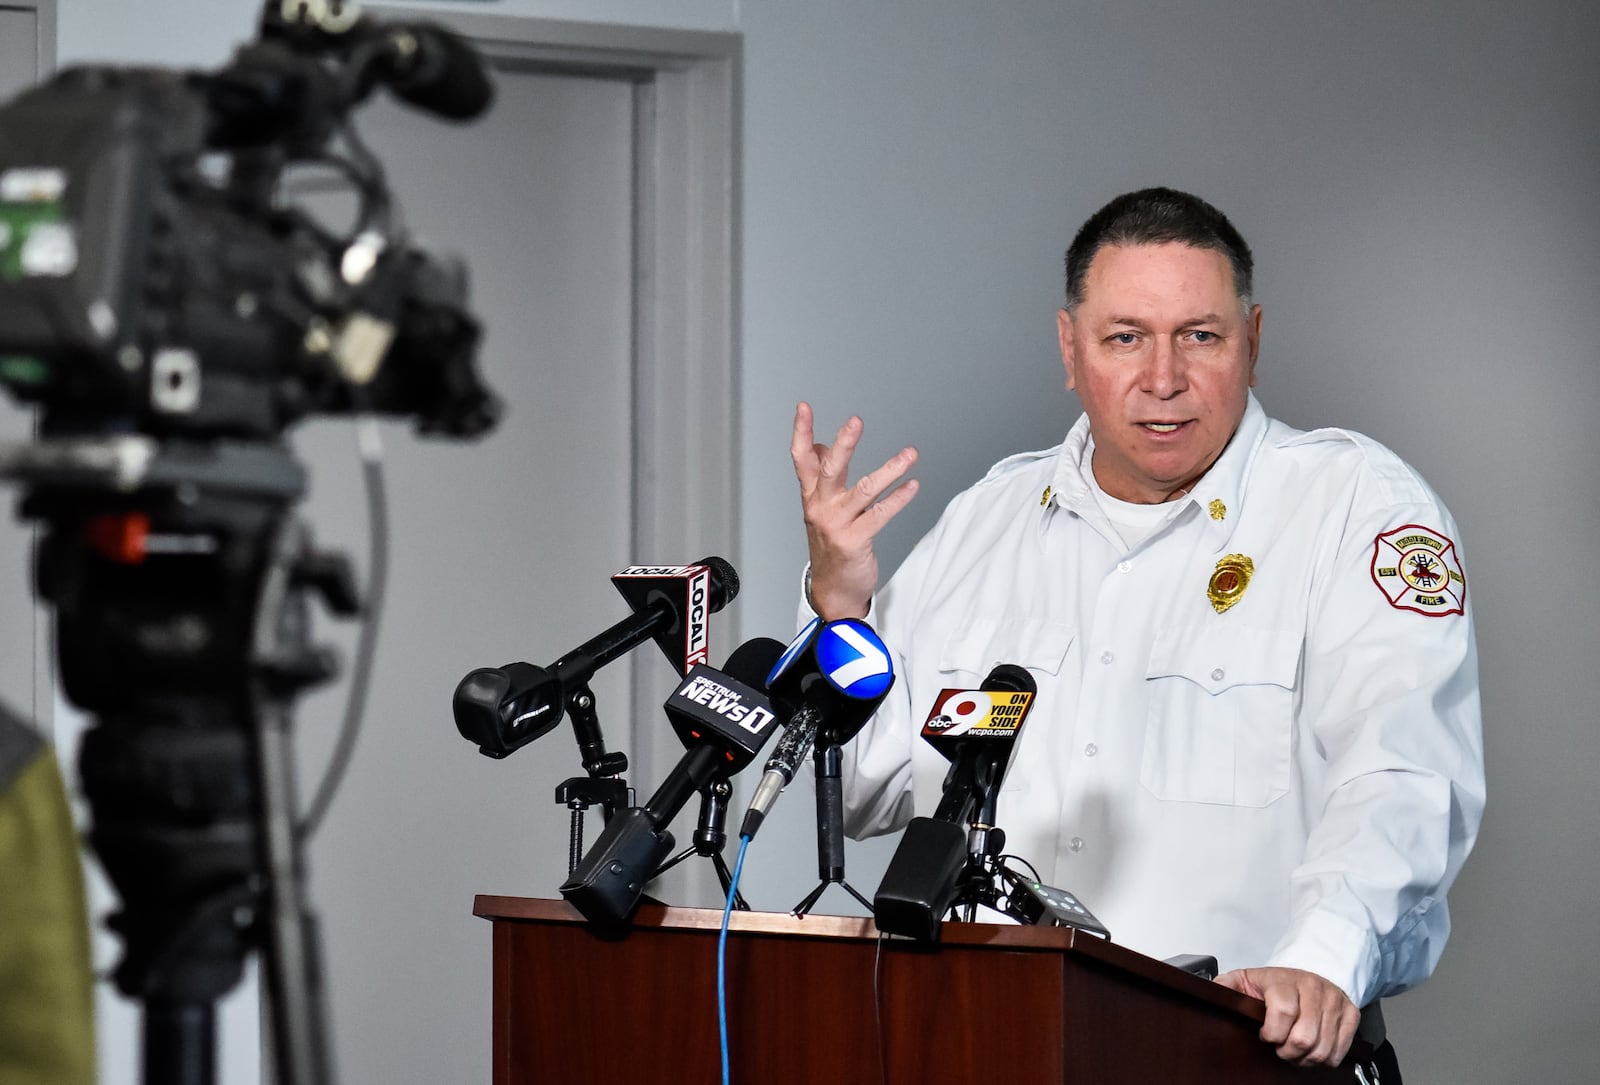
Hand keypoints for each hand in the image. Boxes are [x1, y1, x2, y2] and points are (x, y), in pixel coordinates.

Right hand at [790, 402, 917, 619]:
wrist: (833, 590)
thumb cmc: (830, 546)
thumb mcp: (820, 509)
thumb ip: (820, 478)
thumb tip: (818, 446)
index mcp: (812, 497)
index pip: (801, 459)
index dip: (800, 432)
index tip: (803, 408)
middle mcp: (821, 508)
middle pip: (830, 470)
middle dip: (844, 443)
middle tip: (856, 421)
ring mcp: (837, 525)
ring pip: (865, 490)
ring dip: (890, 470)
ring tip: (910, 454)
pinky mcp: (855, 541)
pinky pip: (881, 514)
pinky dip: (899, 499)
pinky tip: (913, 486)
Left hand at [1215, 967, 1358, 1066]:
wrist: (1311, 969)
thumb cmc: (1276, 982)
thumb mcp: (1245, 979)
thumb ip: (1227, 987)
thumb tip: (1210, 993)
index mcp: (1284, 980)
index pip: (1283, 1011)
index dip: (1272, 1033)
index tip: (1266, 1035)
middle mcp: (1313, 988)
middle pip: (1304, 1037)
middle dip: (1288, 1051)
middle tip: (1281, 1047)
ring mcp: (1334, 1001)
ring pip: (1322, 1048)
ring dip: (1306, 1058)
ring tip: (1295, 1048)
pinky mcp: (1351, 1014)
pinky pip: (1340, 1050)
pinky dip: (1325, 1057)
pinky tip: (1313, 1047)